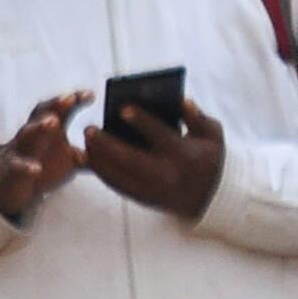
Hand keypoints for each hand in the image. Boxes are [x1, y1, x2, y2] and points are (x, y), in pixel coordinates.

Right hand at [0, 94, 89, 227]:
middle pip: (42, 113)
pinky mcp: (13, 167)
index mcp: (50, 127)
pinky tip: (37, 168)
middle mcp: (34, 132)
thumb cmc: (45, 162)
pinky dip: (27, 166)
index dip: (74, 99)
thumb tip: (124, 148)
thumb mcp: (72, 157)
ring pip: (27, 133)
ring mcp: (21, 148)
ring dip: (39, 126)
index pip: (61, 108)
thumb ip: (94, 152)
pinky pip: (19, 165)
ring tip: (52, 122)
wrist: (13, 181)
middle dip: (55, 104)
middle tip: (69, 98)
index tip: (90, 94)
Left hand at [78, 96, 228, 223]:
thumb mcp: (212, 134)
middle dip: (107, 144)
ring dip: (98, 158)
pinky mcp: (143, 198)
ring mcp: (153, 189)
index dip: (142, 121)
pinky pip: (117, 186)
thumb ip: (196, 117)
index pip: (161, 136)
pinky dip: (101, 172)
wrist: (211, 198)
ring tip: (85, 140)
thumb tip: (181, 100)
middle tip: (88, 128)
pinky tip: (90, 156)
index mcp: (184, 155)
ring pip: (118, 175)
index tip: (123, 107)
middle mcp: (166, 174)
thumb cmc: (209, 157)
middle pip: (131, 159)